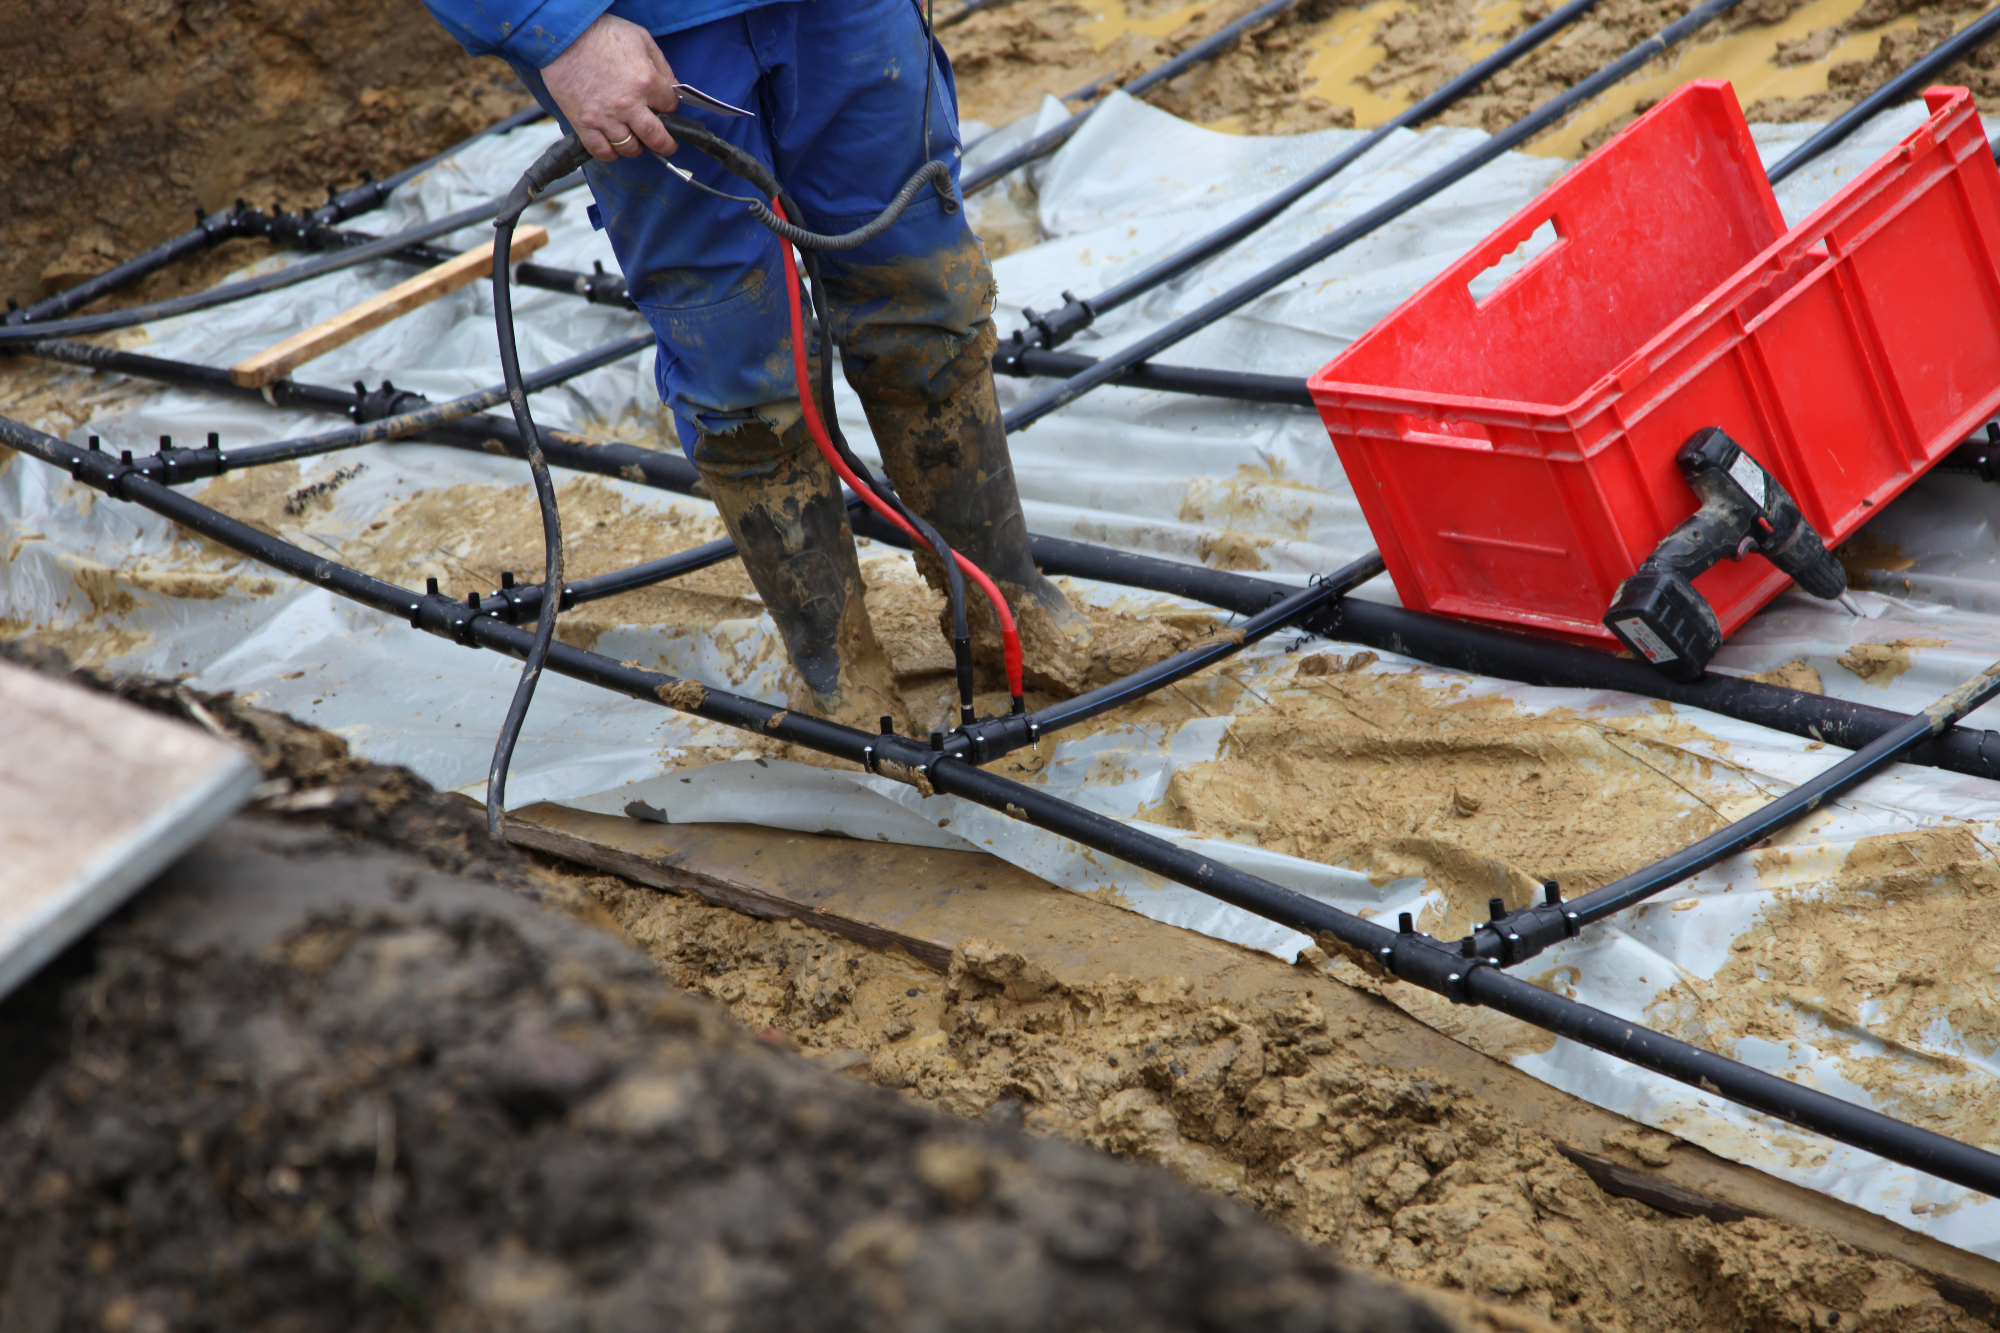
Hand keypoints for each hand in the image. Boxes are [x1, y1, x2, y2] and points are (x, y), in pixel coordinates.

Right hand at [541, 13, 679, 161]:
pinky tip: (613, 145)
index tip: (664, 107)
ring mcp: (605, 118)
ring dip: (636, 146)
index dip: (669, 106)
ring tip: (634, 138)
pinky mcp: (584, 124)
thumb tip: (672, 87)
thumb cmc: (600, 32)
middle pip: (657, 139)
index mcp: (646, 82)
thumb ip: (661, 66)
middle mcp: (629, 105)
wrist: (563, 35)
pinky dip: (611, 153)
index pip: (670, 107)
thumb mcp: (641, 39)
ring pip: (630, 148)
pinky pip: (602, 152)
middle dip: (666, 144)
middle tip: (666, 144)